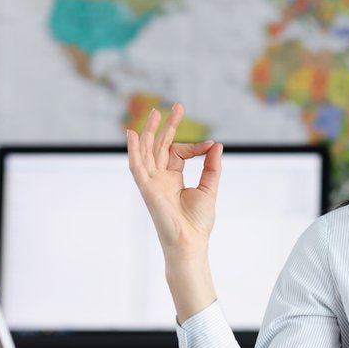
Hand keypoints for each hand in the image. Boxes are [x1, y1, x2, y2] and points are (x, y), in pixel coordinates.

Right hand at [127, 103, 222, 258]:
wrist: (190, 241)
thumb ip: (211, 166)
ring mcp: (152, 182)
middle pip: (160, 146)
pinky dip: (133, 150)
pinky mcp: (147, 188)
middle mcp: (159, 178)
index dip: (194, 146)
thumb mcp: (209, 188)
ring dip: (150, 132)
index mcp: (173, 178)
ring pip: (148, 151)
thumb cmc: (198, 221)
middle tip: (177, 106)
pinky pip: (137, 166)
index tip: (209, 145)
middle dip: (167, 126)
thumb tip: (216, 144)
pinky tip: (132, 134)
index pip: (178, 152)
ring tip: (155, 113)